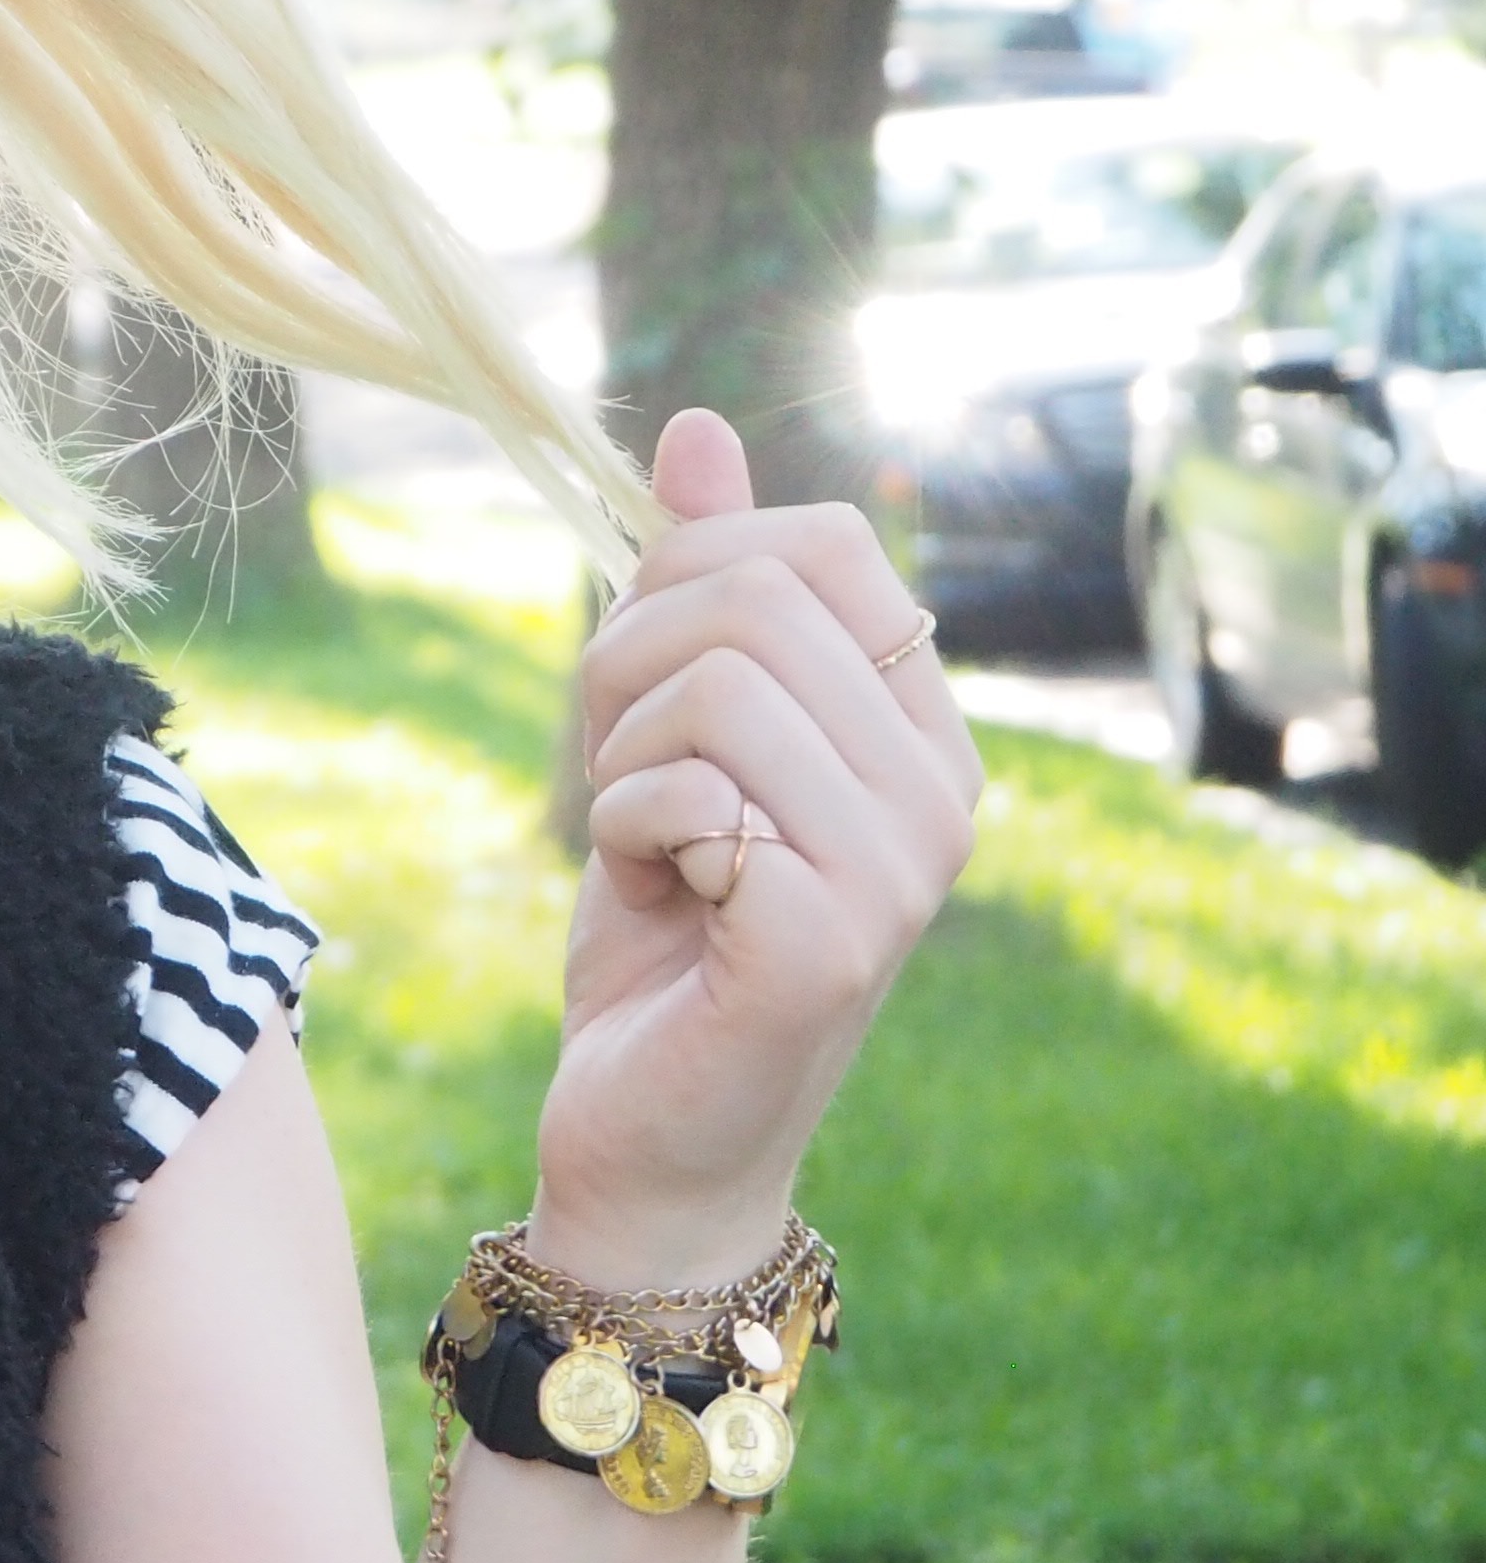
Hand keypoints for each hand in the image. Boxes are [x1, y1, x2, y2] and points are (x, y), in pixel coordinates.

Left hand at [539, 409, 984, 1280]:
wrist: (653, 1135)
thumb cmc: (666, 939)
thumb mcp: (663, 737)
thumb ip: (696, 589)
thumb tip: (696, 427)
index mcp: (920, 730)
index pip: (821, 541)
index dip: (687, 579)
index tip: (648, 686)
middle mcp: (942, 789)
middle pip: (749, 599)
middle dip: (625, 671)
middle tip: (621, 781)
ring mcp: (901, 868)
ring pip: (714, 686)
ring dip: (621, 764)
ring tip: (648, 852)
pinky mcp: (831, 937)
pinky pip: (690, 796)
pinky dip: (626, 836)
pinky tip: (661, 907)